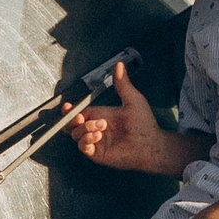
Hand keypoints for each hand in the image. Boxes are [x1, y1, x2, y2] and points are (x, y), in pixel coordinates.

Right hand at [65, 62, 195, 176]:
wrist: (151, 144)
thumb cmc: (144, 123)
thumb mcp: (132, 99)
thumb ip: (122, 84)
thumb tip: (119, 65)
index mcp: (100, 115)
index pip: (79, 112)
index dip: (70, 110)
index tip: (67, 106)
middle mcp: (95, 128)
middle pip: (72, 124)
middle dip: (71, 119)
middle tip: (82, 117)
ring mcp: (95, 142)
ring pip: (76, 134)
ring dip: (84, 129)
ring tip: (101, 127)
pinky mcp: (97, 153)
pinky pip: (83, 147)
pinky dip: (86, 141)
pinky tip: (97, 136)